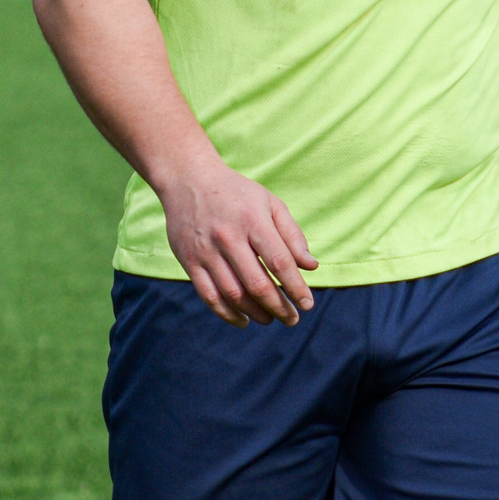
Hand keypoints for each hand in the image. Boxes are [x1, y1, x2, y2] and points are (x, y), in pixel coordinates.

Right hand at [158, 153, 317, 326]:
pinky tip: (243, 320)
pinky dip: (227, 314)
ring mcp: (206, 251)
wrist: (188, 179)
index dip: (295, 288)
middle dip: (279, 307)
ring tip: (270, 319)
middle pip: (257, 284)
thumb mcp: (270, 204)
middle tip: (292, 319)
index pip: (279, 262)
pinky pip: (209, 296)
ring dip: (255, 313)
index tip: (307, 304)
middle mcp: (228, 237)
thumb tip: (311, 267)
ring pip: (233, 294)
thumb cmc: (237, 194)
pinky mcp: (189, 261)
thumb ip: (292, 235)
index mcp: (253, 221)